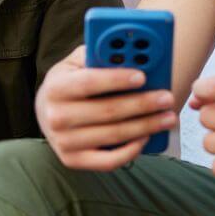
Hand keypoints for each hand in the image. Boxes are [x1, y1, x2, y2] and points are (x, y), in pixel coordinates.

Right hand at [35, 45, 176, 170]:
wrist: (46, 111)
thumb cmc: (69, 83)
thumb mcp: (76, 63)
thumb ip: (98, 56)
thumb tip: (130, 54)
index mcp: (55, 87)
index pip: (89, 82)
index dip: (116, 79)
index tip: (142, 77)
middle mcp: (56, 116)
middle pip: (107, 111)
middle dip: (142, 104)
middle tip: (166, 98)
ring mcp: (63, 142)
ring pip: (113, 135)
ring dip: (146, 126)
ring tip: (167, 117)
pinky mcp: (72, 160)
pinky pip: (109, 161)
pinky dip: (131, 150)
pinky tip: (147, 136)